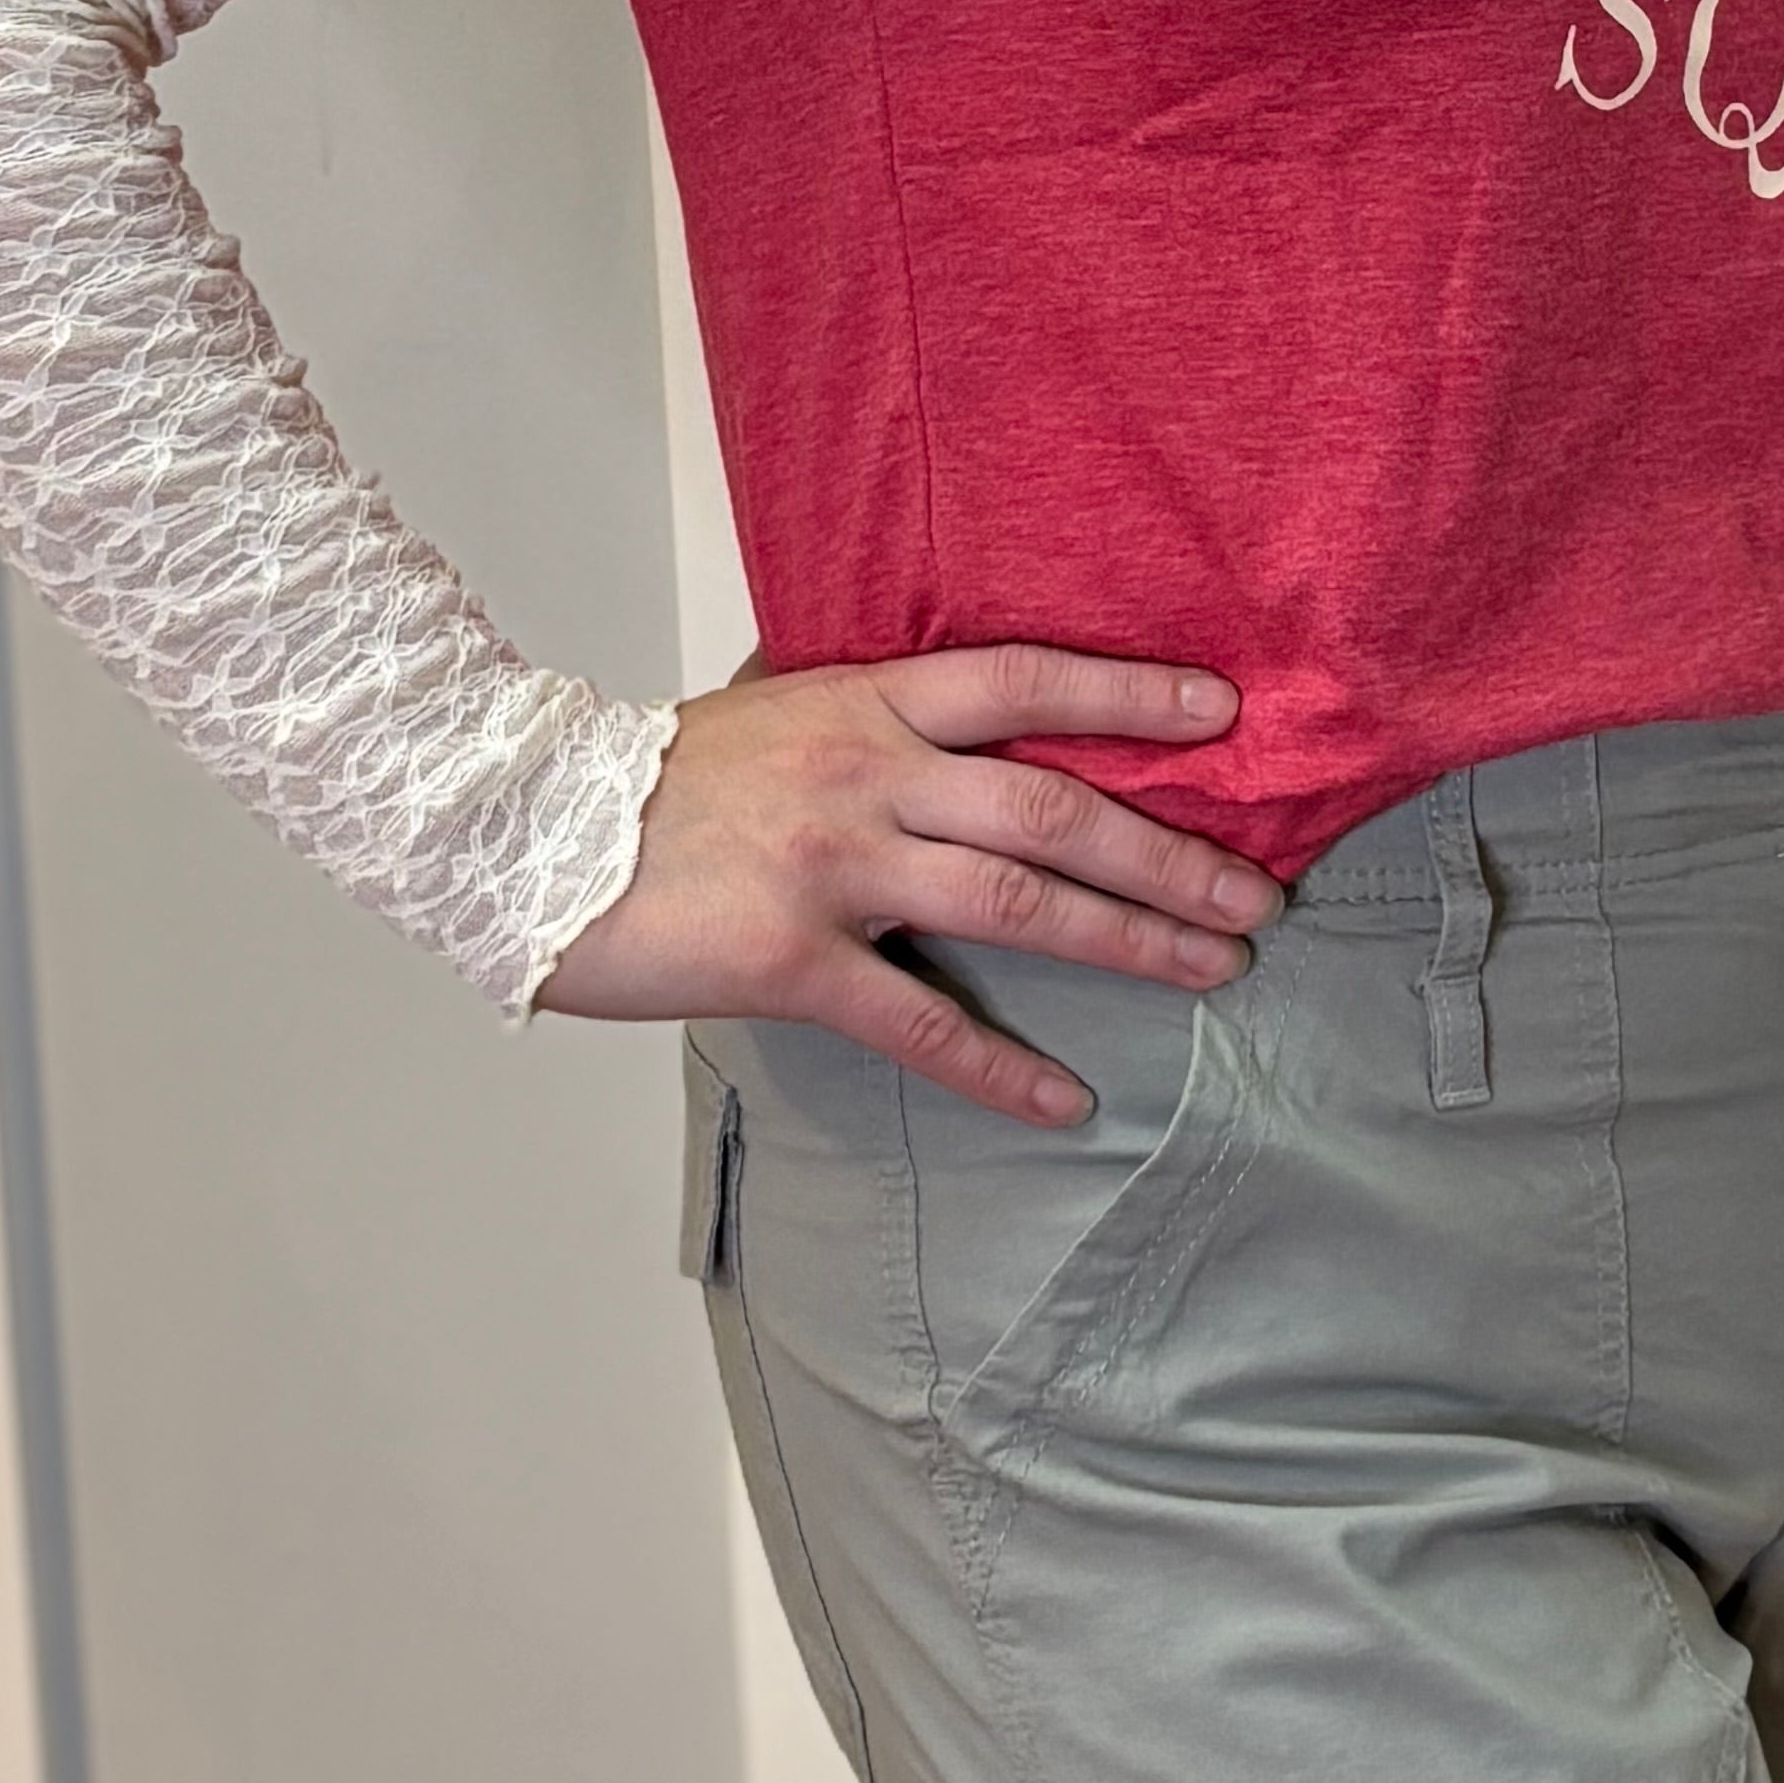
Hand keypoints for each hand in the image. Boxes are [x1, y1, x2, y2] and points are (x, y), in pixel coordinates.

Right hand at [535, 645, 1279, 1119]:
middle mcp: (867, 775)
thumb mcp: (769, 714)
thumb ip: (864, 724)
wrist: (526, 828)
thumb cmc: (649, 783)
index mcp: (865, 705)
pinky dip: (998, 1066)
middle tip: (1257, 897)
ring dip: (1127, 940)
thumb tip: (949, 728)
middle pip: (1052, 808)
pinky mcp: (791, 957)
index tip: (1221, 715)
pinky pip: (917, 1021)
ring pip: (1015, 902)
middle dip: (1168, 853)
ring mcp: (833, 865)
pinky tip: (1063, 1099)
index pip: (1024, 683)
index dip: (1128, 696)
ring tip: (1211, 969)